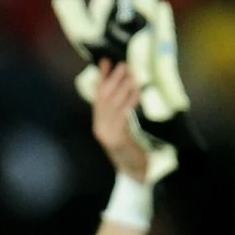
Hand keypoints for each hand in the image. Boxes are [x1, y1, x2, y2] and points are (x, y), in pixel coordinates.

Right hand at [93, 61, 148, 181]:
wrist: (133, 173)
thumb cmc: (132, 150)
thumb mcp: (123, 129)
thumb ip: (121, 111)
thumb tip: (126, 87)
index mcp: (99, 124)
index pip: (98, 96)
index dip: (102, 78)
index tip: (106, 61)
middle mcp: (100, 127)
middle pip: (104, 98)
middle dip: (113, 79)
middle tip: (124, 64)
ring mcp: (107, 134)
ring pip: (113, 105)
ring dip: (123, 87)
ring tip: (132, 74)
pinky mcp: (118, 139)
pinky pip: (123, 116)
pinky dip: (130, 102)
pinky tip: (136, 93)